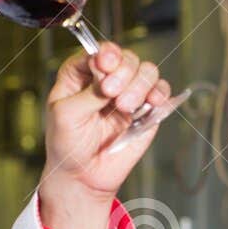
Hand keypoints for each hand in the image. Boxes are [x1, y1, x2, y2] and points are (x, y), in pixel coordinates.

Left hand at [38, 42, 170, 228]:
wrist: (83, 176)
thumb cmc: (67, 145)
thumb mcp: (66, 115)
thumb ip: (89, 92)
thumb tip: (109, 75)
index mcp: (81, 74)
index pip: (98, 51)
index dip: (105, 54)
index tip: (105, 65)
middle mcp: (106, 79)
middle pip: (125, 58)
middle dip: (123, 72)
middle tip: (112, 94)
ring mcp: (128, 93)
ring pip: (146, 70)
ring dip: (139, 84)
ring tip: (126, 107)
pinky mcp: (146, 110)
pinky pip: (161, 91)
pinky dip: (159, 93)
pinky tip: (151, 102)